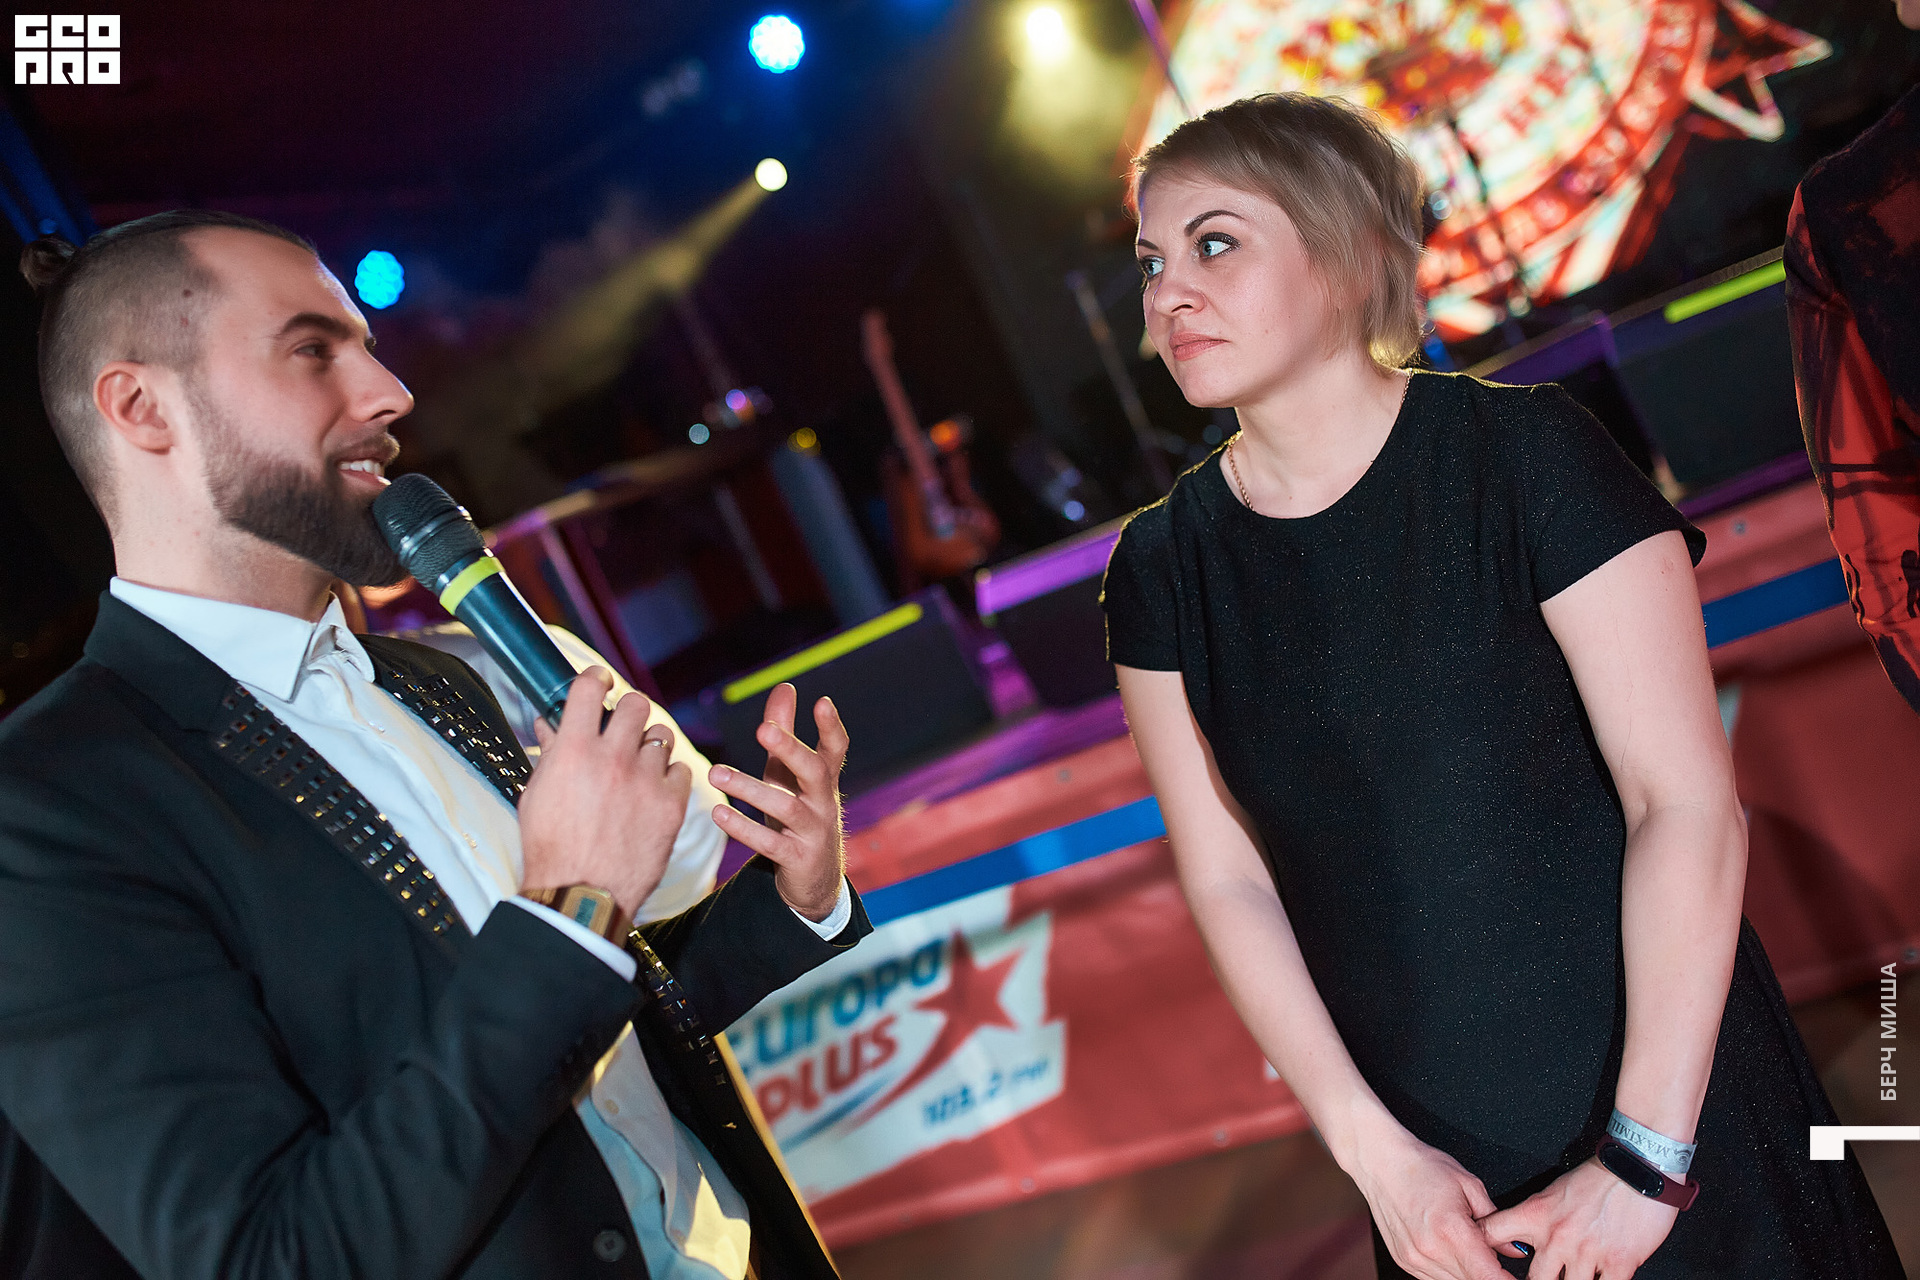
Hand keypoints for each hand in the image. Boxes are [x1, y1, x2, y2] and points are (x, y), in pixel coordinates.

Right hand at [519, 668, 690, 920]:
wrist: (580, 893)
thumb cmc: (551, 847)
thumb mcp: (538, 793)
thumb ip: (551, 753)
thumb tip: (550, 724)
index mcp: (574, 750)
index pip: (590, 688)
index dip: (596, 680)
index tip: (600, 683)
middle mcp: (613, 757)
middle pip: (635, 705)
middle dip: (627, 712)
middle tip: (622, 727)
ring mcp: (646, 780)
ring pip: (661, 737)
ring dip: (649, 745)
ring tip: (638, 765)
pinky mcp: (671, 805)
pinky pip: (681, 771)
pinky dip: (669, 776)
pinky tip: (655, 789)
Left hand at [707, 682, 847, 920]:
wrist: (815, 878)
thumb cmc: (798, 813)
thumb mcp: (790, 773)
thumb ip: (785, 731)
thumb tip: (785, 686)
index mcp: (824, 780)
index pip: (835, 749)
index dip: (831, 726)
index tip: (822, 702)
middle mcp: (824, 802)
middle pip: (814, 771)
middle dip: (790, 749)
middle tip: (762, 729)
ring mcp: (813, 832)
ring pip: (786, 807)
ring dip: (749, 789)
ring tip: (716, 774)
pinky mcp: (797, 859)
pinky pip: (770, 843)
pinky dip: (743, 828)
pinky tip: (718, 813)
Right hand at [1350, 1112, 1509, 1279]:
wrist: (1379, 1161)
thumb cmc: (1423, 1166)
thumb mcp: (1469, 1185)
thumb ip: (1495, 1222)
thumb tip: (1516, 1250)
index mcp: (1450, 1230)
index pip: (1488, 1276)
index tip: (1517, 1277)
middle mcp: (1429, 1251)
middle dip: (1489, 1273)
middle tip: (1495, 1254)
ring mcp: (1414, 1258)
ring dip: (1469, 1272)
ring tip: (1469, 1244)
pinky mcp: (1404, 1260)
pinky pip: (1436, 1278)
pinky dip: (1450, 1270)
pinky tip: (1451, 1248)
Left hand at [1478, 1157, 1676, 1279]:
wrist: (1637, 1167)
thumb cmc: (1597, 1178)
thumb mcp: (1553, 1193)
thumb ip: (1535, 1218)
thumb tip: (1521, 1243)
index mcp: (1535, 1214)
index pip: (1491, 1234)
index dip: (1482, 1251)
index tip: (1481, 1263)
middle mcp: (1557, 1237)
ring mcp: (1588, 1252)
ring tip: (1574, 1278)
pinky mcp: (1619, 1262)